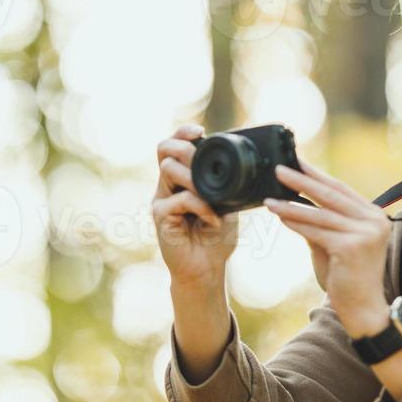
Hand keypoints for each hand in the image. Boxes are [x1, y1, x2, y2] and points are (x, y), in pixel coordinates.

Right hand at [152, 123, 238, 286]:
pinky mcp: (160, 217)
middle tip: (202, 160)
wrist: (206, 270)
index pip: (173, 146)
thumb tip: (240, 164)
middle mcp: (167, 186)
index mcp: (181, 179)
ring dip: (194, 177)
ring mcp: (161, 200)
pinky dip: (201, 206)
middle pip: (164, 149)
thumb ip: (226, 186)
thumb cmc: (215, 239)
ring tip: (213, 195)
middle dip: (186, 148)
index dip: (183, 133)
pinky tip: (213, 219)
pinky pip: (179, 199)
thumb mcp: (228, 205)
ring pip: (168, 169)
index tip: (200, 131)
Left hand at [264, 159, 391, 337]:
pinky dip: (296, 223)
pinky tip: (279, 216)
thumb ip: (320, 223)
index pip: (341, 190)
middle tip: (279, 169)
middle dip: (302, 180)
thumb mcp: (333, 244)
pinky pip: (316, 231)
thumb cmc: (347, 278)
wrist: (363, 310)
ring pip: (320, 213)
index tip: (296, 162)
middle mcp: (374, 220)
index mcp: (374, 215)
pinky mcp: (352, 247)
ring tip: (269, 197)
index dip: (317, 175)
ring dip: (292, 204)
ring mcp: (365, 233)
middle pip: (331, 195)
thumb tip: (293, 202)